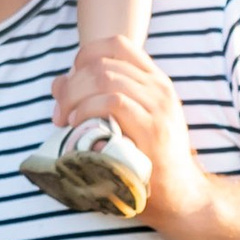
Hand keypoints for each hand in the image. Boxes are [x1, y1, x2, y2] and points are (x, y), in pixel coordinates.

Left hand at [50, 38, 208, 227]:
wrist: (181, 195)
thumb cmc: (148, 160)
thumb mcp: (125, 123)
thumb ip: (95, 99)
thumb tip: (58, 84)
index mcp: (155, 81)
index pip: (116, 44)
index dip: (84, 57)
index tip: (71, 84)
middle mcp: (159, 87)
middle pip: (102, 63)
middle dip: (71, 85)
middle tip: (59, 112)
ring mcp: (158, 106)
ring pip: (104, 77)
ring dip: (74, 96)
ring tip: (66, 120)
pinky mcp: (152, 128)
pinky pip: (112, 102)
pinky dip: (87, 109)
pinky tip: (77, 126)